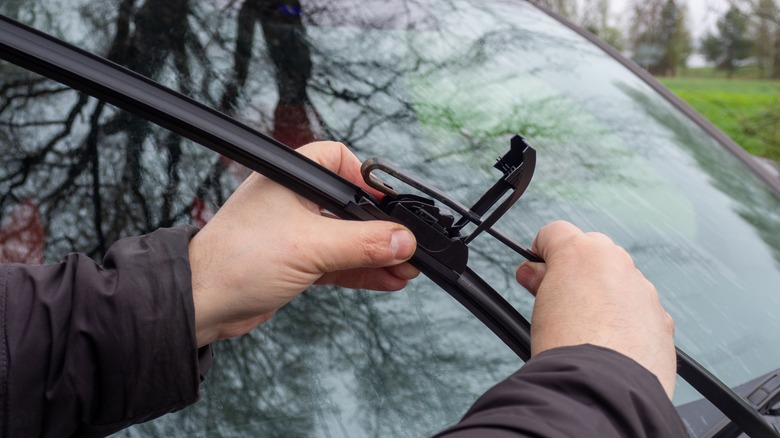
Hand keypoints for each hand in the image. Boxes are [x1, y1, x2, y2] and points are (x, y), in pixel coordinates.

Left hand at [189, 141, 418, 346]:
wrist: (201, 303)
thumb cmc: (235, 261)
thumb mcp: (310, 246)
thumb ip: (362, 243)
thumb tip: (403, 240)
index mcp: (290, 179)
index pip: (338, 160)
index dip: (366, 180)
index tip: (389, 204)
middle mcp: (292, 201)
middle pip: (348, 205)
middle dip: (379, 227)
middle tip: (406, 244)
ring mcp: (295, 232)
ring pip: (346, 238)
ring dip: (376, 254)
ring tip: (406, 268)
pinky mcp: (296, 262)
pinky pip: (338, 262)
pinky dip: (362, 271)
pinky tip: (387, 279)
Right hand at [515, 221, 675, 398]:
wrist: (603, 387)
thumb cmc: (567, 346)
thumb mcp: (539, 307)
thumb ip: (538, 282)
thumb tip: (533, 273)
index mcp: (582, 252)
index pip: (554, 232)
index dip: (541, 253)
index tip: (536, 273)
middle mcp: (617, 263)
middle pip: (592, 251)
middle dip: (576, 271)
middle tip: (557, 301)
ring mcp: (643, 290)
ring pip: (619, 281)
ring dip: (603, 296)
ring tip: (585, 331)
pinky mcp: (660, 319)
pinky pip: (639, 310)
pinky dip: (625, 321)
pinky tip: (609, 345)